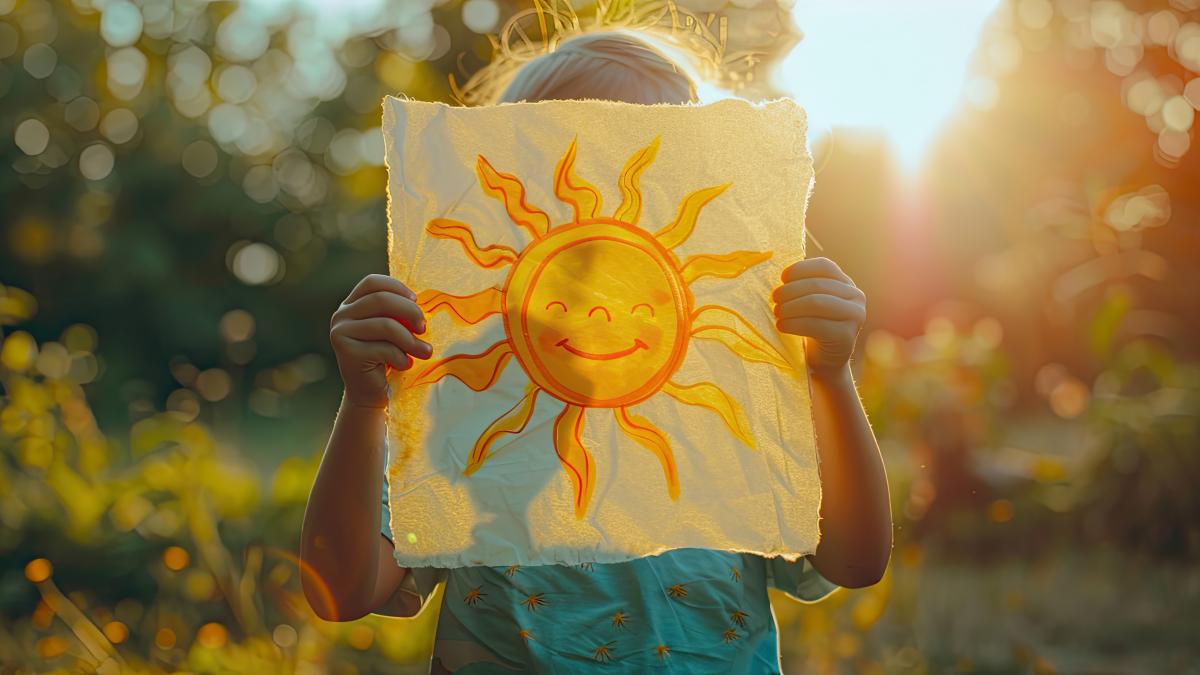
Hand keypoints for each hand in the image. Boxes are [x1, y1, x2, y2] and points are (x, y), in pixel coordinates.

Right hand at [330, 274, 431, 408]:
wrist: (369, 393)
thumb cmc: (386, 358)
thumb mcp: (393, 330)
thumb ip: (398, 313)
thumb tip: (420, 302)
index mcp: (351, 305)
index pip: (372, 282)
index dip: (397, 287)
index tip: (416, 301)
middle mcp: (341, 315)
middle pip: (381, 300)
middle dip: (410, 312)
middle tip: (424, 328)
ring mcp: (340, 333)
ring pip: (385, 325)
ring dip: (411, 340)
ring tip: (424, 352)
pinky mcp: (346, 352)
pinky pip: (384, 348)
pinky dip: (402, 358)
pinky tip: (405, 365)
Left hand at [772, 257, 865, 377]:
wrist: (824, 361)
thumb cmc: (813, 328)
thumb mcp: (811, 303)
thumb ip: (803, 287)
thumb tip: (782, 277)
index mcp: (846, 284)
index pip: (825, 266)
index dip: (801, 269)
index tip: (782, 278)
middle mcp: (856, 297)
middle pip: (817, 285)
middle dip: (791, 291)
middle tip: (774, 300)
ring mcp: (855, 316)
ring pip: (816, 302)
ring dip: (790, 307)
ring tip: (777, 313)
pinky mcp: (846, 336)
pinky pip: (815, 325)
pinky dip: (793, 324)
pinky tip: (781, 326)